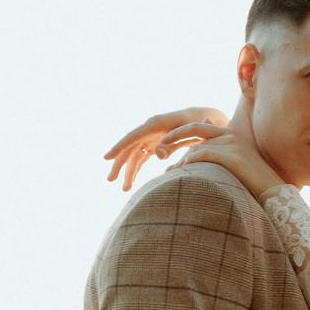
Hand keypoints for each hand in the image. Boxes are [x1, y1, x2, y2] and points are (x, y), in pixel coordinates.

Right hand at [103, 106, 227, 191]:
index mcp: (154, 124)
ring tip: (125, 189)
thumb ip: (173, 143)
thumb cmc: (196, 124)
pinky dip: (136, 170)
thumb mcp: (187, 132)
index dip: (119, 147)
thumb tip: (157, 154)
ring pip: (134, 156)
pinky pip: (141, 159)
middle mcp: (148, 130)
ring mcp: (149, 137)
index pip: (132, 137)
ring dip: (128, 172)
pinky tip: (131, 183)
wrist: (202, 119)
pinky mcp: (153, 145)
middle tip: (110, 180)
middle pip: (129, 148)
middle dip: (119, 165)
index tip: (106, 158)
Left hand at [173, 130, 285, 202]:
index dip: (181, 131)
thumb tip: (197, 154)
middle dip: (175, 137)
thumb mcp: (235, 165)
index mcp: (231, 135)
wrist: (273, 193)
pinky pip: (203, 155)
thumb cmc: (253, 183)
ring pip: (197, 147)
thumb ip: (218, 155)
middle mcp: (231, 135)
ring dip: (181, 160)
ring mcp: (232, 143)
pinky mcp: (232, 154)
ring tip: (169, 173)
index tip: (165, 140)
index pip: (200, 127)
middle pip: (195, 131)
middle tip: (159, 147)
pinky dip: (189, 163)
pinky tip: (181, 172)